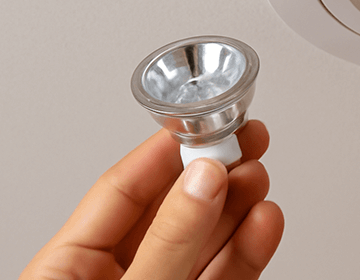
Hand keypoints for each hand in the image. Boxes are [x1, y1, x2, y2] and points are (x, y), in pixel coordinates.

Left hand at [21, 120, 283, 279]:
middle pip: (171, 211)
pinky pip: (226, 274)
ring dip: (239, 207)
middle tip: (244, 142)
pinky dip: (249, 248)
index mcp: (68, 269)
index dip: (164, 152)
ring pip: (205, 241)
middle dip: (213, 174)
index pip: (120, 191)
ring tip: (259, 175)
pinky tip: (264, 221)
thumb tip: (202, 180)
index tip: (200, 123)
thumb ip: (167, 240)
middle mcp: (117, 277)